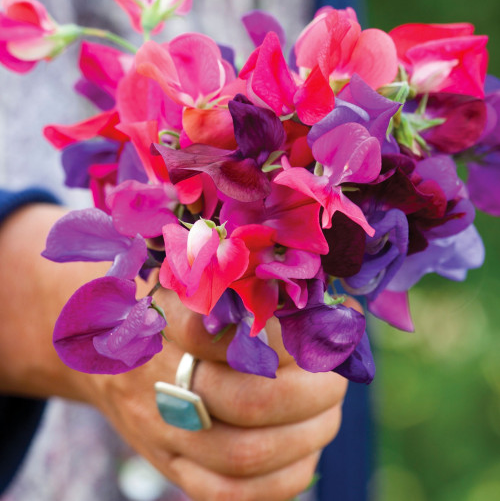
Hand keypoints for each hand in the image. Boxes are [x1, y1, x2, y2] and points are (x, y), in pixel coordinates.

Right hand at [88, 286, 347, 500]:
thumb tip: (325, 298)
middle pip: (250, 400)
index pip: (226, 330)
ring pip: (245, 454)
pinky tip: (305, 452)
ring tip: (329, 413)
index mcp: (168, 320)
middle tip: (336, 378)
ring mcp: (162, 430)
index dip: (281, 337)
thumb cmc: (168, 315)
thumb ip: (245, 287)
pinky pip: (225, 495)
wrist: (110, 360)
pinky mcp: (169, 465)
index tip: (311, 326)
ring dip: (306, 437)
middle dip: (311, 393)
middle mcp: (161, 378)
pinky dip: (280, 480)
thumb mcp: (192, 285)